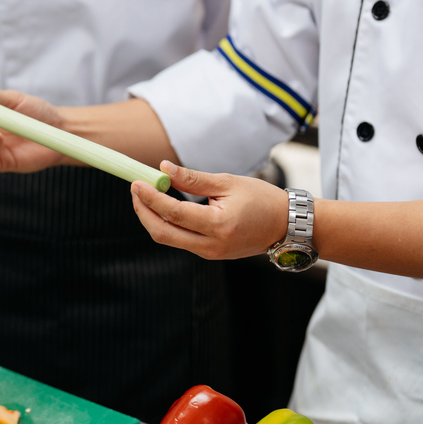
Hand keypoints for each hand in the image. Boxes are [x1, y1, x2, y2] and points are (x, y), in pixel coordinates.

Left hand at [130, 162, 288, 260]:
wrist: (286, 225)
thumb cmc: (261, 199)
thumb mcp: (228, 182)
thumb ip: (193, 178)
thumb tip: (163, 169)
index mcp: (218, 225)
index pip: (173, 213)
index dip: (151, 198)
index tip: (137, 182)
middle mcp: (211, 245)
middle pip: (163, 233)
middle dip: (143, 212)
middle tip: (135, 190)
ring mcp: (210, 253)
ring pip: (169, 239)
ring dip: (152, 218)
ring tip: (145, 195)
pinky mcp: (210, 254)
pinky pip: (180, 240)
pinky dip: (167, 224)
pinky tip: (163, 207)